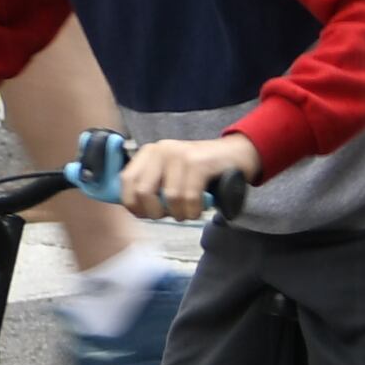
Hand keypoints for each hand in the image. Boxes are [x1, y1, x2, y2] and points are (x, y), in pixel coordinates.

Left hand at [121, 133, 256, 220]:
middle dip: (156, 212)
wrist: (237, 154)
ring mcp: (180, 154)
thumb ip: (152, 187)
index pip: (126, 181)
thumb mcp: (171, 174)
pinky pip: (188, 197)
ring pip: (169, 198)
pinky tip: (198, 209)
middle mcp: (160, 150)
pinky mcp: (199, 162)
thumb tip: (135, 209)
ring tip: (189, 211)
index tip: (147, 215)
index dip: (133, 204)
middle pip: (143, 192)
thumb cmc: (201, 172)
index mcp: (149, 153)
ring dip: (179, 213)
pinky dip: (193, 210)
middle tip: (171, 215)